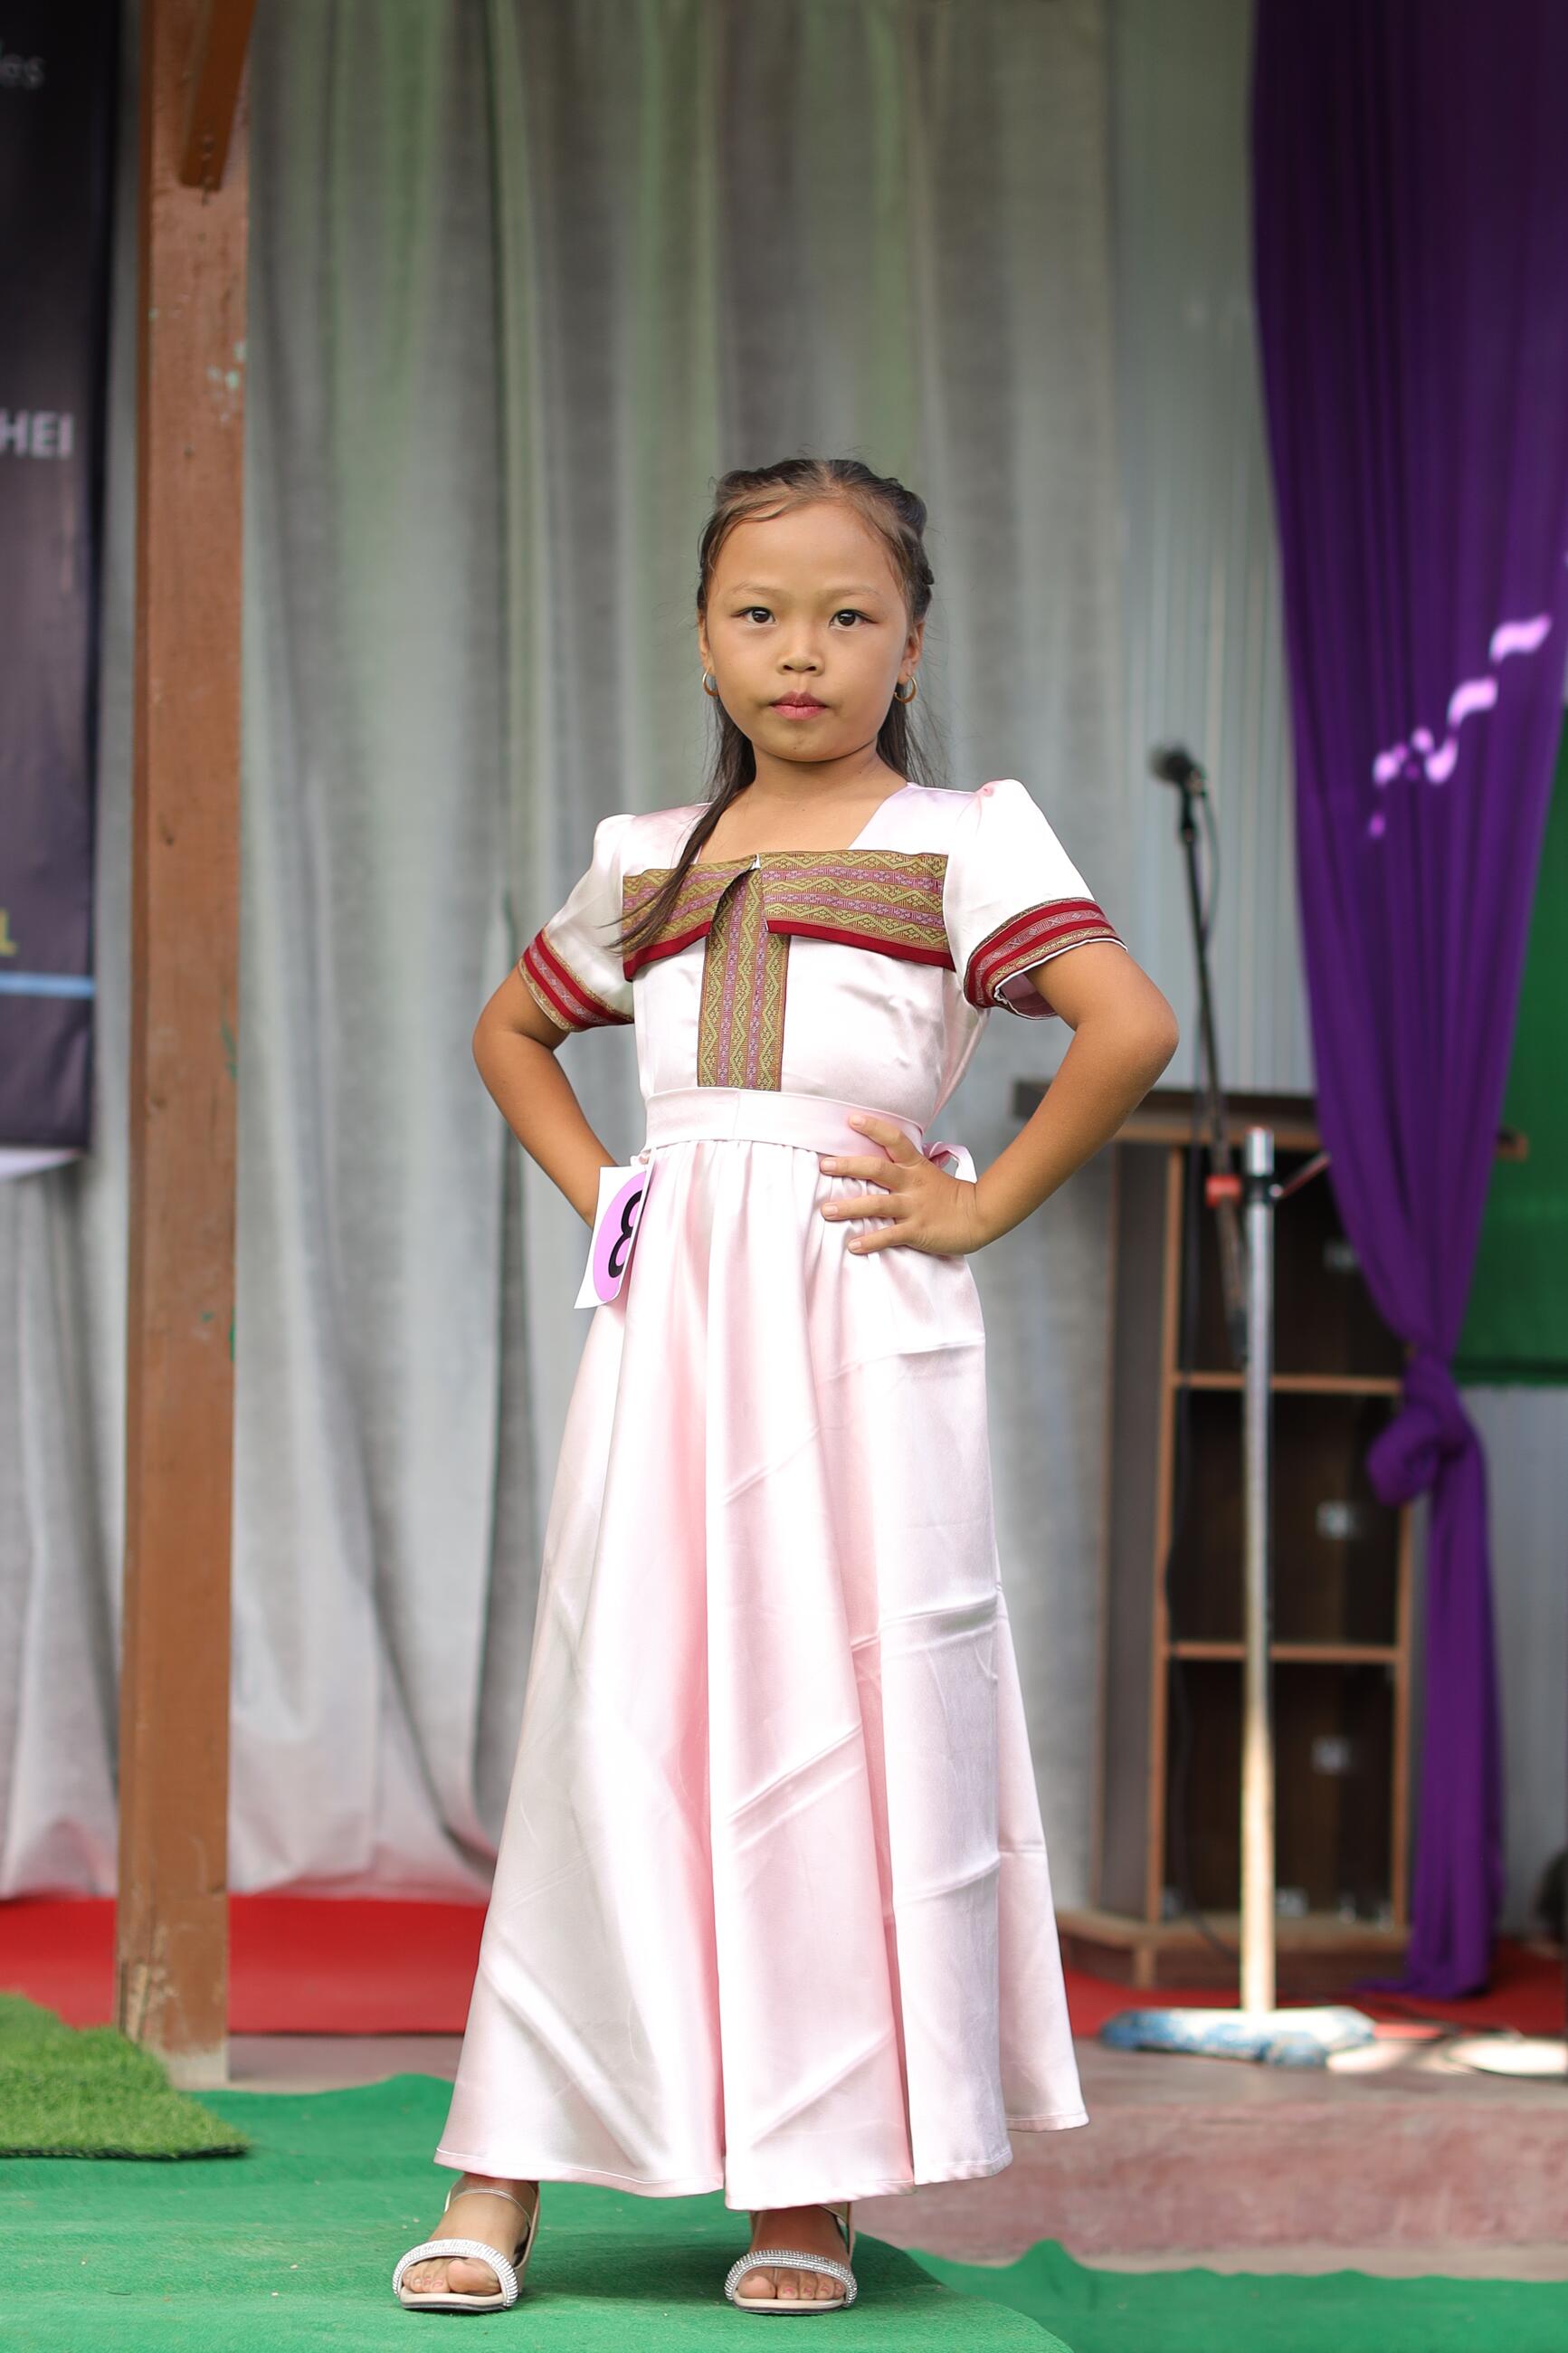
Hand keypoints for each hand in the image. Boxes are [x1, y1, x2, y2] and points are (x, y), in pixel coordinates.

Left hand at [818, 1113, 987, 1257]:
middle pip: (877, 1168)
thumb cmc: (949, 1196)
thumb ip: (904, 1167)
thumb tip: (873, 1163)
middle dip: (848, 1166)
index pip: (894, 1139)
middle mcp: (912, 1183)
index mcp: (915, 1166)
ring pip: (878, 1204)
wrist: (979, 1216)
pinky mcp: (917, 1230)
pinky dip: (870, 1241)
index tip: (852, 1119)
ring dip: (850, 1207)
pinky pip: (889, 1236)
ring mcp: (914, 1207)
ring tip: (827, 1210)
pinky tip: (852, 1245)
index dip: (873, 1128)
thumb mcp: (927, 1173)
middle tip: (824, 1166)